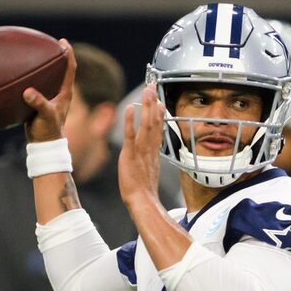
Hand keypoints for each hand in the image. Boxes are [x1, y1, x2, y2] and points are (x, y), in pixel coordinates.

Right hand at [23, 39, 75, 142]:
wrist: (44, 145)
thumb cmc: (48, 131)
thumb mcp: (45, 116)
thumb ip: (38, 103)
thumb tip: (28, 92)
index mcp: (64, 93)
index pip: (70, 69)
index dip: (68, 54)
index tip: (63, 41)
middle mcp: (59, 93)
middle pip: (60, 70)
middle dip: (56, 56)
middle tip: (50, 42)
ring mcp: (50, 98)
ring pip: (48, 77)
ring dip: (44, 66)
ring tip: (34, 54)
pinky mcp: (40, 103)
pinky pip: (36, 86)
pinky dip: (30, 78)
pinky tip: (19, 74)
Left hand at [118, 85, 165, 209]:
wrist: (142, 202)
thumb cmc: (144, 193)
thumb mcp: (148, 175)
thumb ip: (149, 165)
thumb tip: (151, 163)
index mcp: (153, 153)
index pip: (158, 130)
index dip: (159, 115)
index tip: (160, 102)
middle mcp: (149, 149)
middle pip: (154, 123)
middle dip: (153, 104)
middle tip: (153, 88)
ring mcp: (141, 151)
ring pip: (146, 125)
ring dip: (147, 107)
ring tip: (147, 92)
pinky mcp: (130, 154)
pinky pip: (131, 135)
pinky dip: (131, 121)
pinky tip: (130, 108)